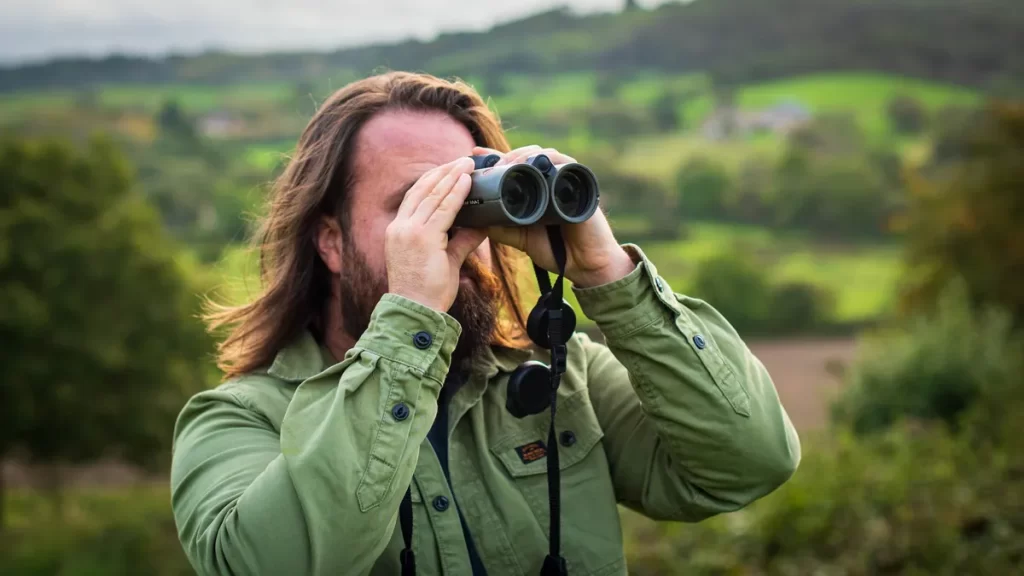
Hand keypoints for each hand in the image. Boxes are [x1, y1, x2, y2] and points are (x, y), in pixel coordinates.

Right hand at [386, 157, 486, 311]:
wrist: (415, 312)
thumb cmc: (427, 292)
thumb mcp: (445, 260)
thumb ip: (461, 241)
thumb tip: (480, 227)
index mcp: (399, 230)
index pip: (416, 197)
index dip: (433, 180)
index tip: (450, 169)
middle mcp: (400, 227)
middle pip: (422, 189)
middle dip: (444, 172)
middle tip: (463, 160)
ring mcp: (410, 231)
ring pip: (433, 195)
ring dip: (452, 177)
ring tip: (467, 164)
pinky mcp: (423, 238)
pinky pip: (444, 209)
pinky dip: (456, 193)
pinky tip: (467, 182)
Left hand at [474, 145, 635, 287]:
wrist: (585, 266)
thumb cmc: (557, 251)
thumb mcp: (522, 237)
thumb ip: (502, 227)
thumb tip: (477, 218)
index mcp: (538, 190)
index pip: (516, 165)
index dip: (496, 157)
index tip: (475, 154)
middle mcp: (552, 181)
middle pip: (527, 155)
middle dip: (506, 156)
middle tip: (489, 165)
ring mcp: (567, 180)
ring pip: (543, 154)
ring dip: (522, 155)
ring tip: (506, 165)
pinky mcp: (581, 184)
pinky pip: (565, 163)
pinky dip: (547, 159)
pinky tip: (533, 163)